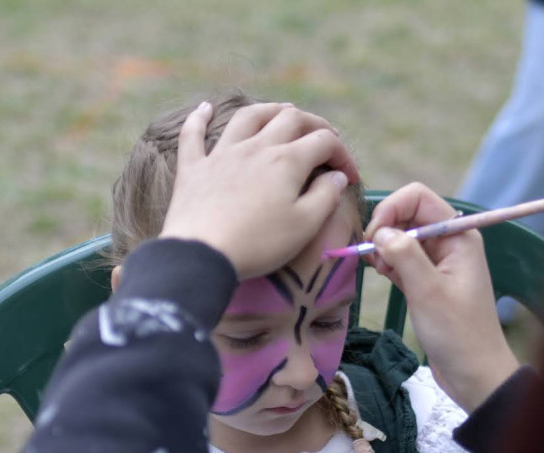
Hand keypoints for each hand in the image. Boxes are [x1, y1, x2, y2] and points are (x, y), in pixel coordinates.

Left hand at [160, 102, 359, 279]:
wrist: (202, 254)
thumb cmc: (259, 243)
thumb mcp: (305, 225)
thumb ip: (326, 196)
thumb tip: (337, 176)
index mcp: (287, 161)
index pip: (324, 142)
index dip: (343, 155)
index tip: (350, 177)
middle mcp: (256, 147)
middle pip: (290, 119)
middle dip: (314, 124)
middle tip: (326, 139)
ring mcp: (222, 153)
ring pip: (249, 117)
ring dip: (270, 109)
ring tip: (283, 111)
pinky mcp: (194, 167)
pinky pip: (194, 134)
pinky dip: (200, 118)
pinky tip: (205, 108)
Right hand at [367, 183, 518, 412]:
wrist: (474, 374)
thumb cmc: (458, 334)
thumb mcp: (428, 291)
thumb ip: (404, 254)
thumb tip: (379, 232)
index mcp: (458, 236)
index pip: (418, 197)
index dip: (391, 209)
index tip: (373, 236)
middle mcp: (450, 243)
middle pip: (408, 214)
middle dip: (384, 228)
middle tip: (370, 256)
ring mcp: (439, 262)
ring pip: (402, 237)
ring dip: (384, 247)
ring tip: (377, 269)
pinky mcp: (428, 280)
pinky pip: (402, 258)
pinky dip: (388, 262)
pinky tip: (381, 274)